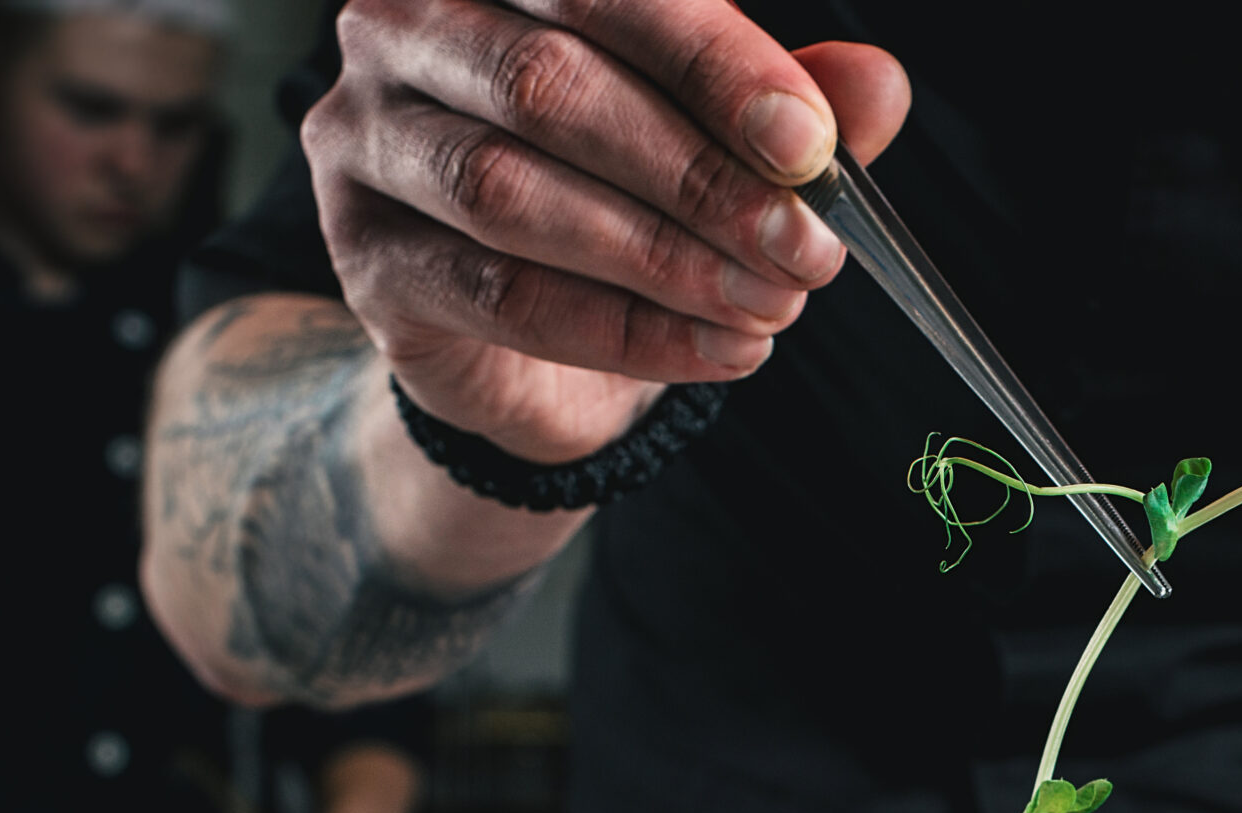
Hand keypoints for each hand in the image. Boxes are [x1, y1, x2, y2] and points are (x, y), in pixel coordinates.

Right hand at [306, 0, 910, 460]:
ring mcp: (363, 137)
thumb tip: (878, 86)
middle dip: (697, 176)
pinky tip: (716, 351)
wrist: (533, 343)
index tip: (811, 147)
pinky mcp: (364, 257)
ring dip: (661, 260)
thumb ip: (793, 104)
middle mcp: (403, 23)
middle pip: (550, 86)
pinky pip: (496, 296)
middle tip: (804, 250)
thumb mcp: (724, 139)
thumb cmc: (624, 195)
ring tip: (768, 307)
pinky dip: (621, 331)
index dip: (714, 64)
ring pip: (510, 194)